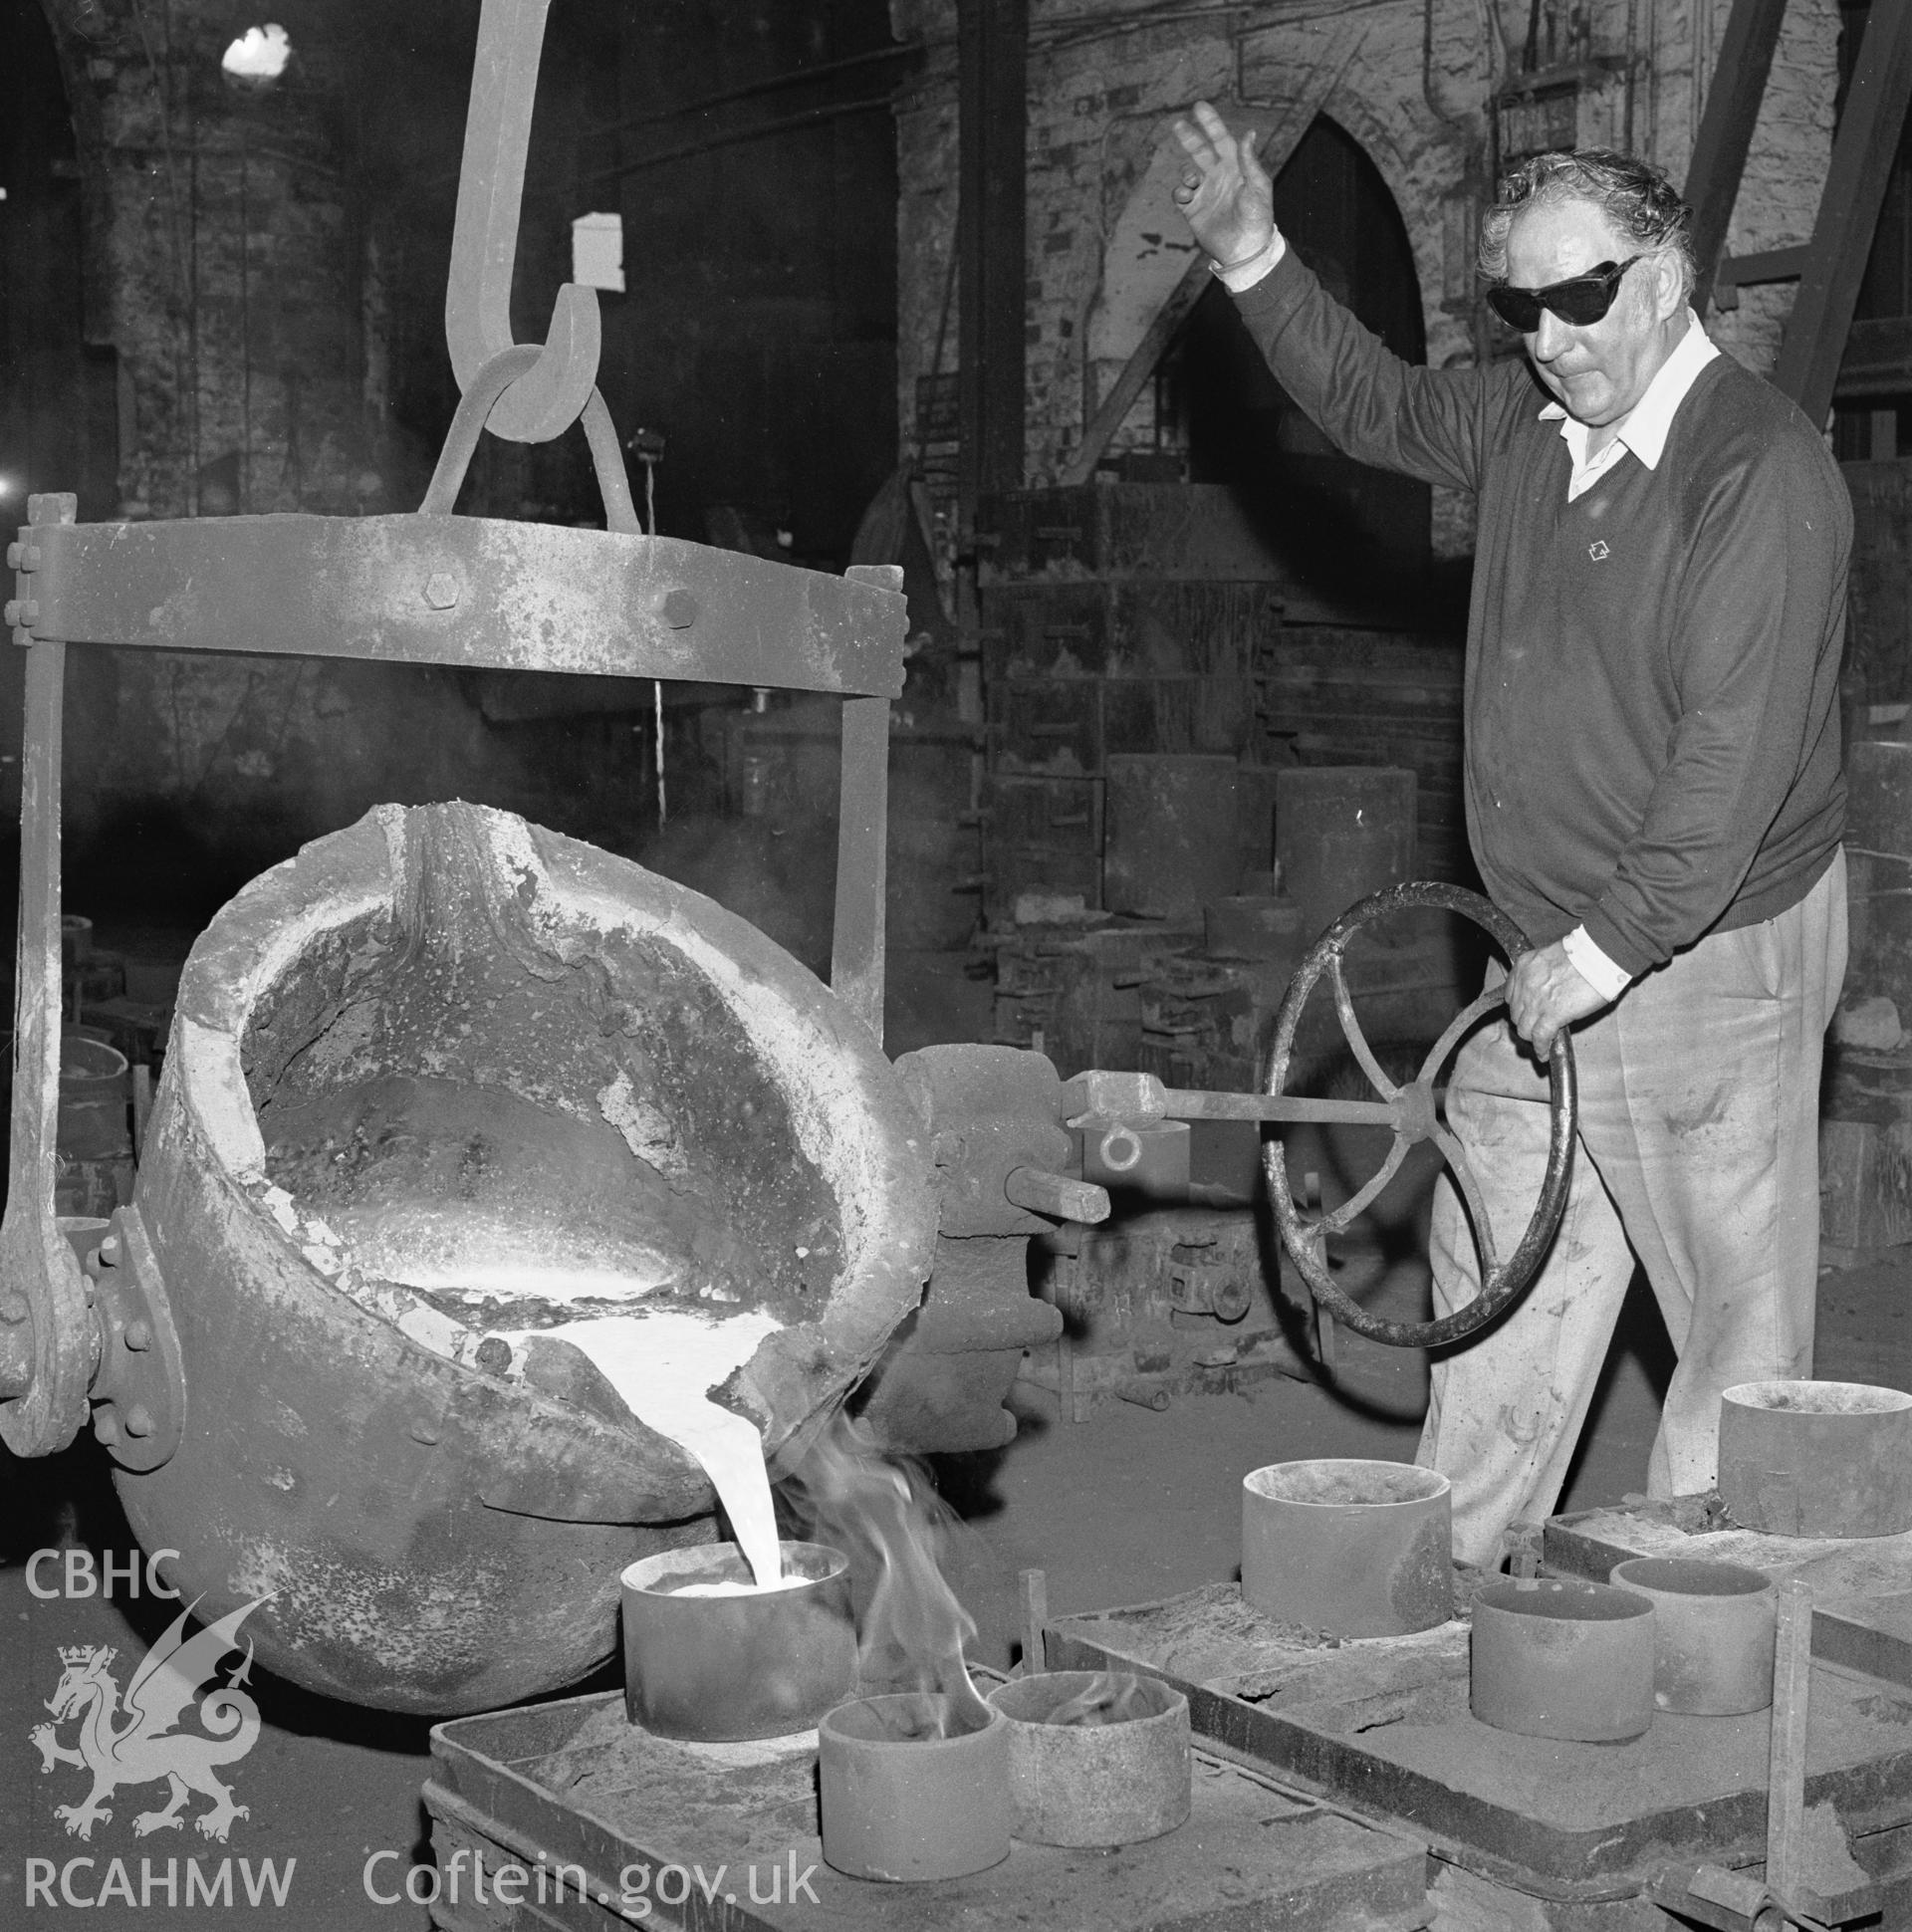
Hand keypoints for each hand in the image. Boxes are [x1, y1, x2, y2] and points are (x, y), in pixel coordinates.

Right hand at [1170, 101, 1276, 267]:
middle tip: (1178, 125)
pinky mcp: (1193, 211)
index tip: (1199, 107)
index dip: (1210, 123)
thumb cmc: (1257, 218)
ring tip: (1193, 181)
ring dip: (1186, 171)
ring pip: (1187, 172)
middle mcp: (1218, 177)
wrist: (1245, 249)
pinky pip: (1180, 195)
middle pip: (1199, 151)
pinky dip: (1180, 191)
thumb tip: (1248, 133)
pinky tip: (1187, 195)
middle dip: (1189, 137)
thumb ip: (1249, 161)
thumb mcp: (1258, 187)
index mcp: (1235, 168)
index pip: (1221, 140)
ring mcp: (1205, 193)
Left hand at [1504, 941, 1606, 1060]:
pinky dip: (1541, 1048)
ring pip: (1524, 1028)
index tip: (1526, 1012)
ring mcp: (1536, 1001)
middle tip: (1535, 1027)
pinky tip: (1544, 1053)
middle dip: (1525, 1022)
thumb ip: (1542, 972)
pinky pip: (1540, 1037)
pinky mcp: (1552, 1015)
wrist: (1600, 955)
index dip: (1519, 1006)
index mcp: (1523, 966)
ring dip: (1531, 1037)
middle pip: (1516, 1013)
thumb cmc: (1585, 953)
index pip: (1511, 994)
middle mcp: (1525, 983)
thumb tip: (1546, 988)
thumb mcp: (1552, 956)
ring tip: (1539, 1042)